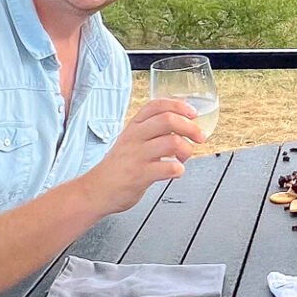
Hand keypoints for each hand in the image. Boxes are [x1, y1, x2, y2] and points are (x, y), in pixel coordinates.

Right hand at [81, 98, 203, 215]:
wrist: (97, 190)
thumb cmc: (119, 166)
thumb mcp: (131, 141)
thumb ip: (152, 131)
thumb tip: (182, 122)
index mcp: (134, 126)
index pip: (156, 105)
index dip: (178, 105)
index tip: (193, 113)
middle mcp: (135, 138)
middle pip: (167, 120)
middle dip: (190, 127)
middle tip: (199, 137)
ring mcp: (137, 156)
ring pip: (172, 142)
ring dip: (186, 150)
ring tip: (183, 157)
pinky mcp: (140, 176)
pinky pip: (169, 168)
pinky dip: (179, 170)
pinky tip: (175, 172)